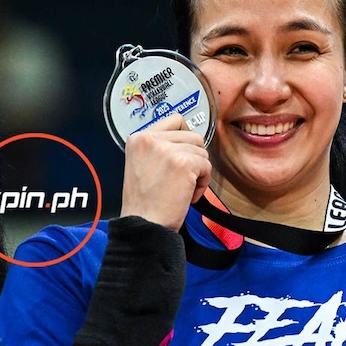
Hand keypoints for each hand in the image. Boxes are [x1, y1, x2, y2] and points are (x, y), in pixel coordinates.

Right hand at [120, 114, 210, 229]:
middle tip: (180, 179)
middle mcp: (151, 140)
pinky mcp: (183, 163)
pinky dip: (202, 183)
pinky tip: (187, 195)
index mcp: (138, 138)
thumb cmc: (144, 203)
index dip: (184, 138)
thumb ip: (158, 147)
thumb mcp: (140, 164)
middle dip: (192, 158)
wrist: (144, 225)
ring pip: (201, 151)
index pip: (175, 120)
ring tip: (182, 188)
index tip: (184, 152)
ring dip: (198, 172)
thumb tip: (184, 138)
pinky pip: (206, 166)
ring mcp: (167, 150)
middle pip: (192, 136)